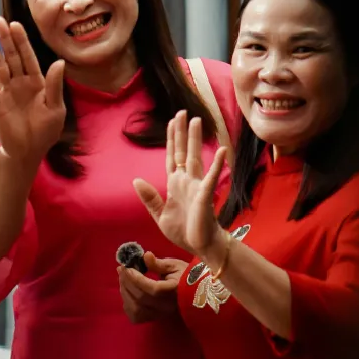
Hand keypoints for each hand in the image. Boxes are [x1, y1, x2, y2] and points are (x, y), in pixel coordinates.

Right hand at [0, 18, 65, 166]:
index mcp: (37, 82)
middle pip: (11, 56)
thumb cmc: (45, 131)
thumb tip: (59, 62)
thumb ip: (54, 86)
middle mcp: (21, 82)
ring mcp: (7, 91)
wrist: (29, 152)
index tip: (15, 24)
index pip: (28, 57)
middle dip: (5, 38)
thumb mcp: (55, 109)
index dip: (22, 41)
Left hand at [117, 254, 186, 323]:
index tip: (126, 266)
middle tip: (121, 269)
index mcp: (174, 292)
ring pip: (136, 309)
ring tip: (123, 279)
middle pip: (141, 298)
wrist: (194, 293)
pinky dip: (127, 305)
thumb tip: (145, 255)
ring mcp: (160, 315)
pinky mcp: (154, 318)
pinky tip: (126, 292)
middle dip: (127, 282)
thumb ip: (158, 263)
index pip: (153, 289)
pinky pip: (135, 317)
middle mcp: (167, 307)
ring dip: (125, 293)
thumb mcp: (174, 265)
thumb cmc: (184, 276)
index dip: (136, 278)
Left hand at [133, 112, 227, 259]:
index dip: (171, 139)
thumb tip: (136, 180)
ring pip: (195, 157)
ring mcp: (197, 186)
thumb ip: (150, 198)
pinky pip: (212, 177)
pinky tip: (222, 150)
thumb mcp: (160, 215)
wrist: (200, 247)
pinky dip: (217, 164)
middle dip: (181, 132)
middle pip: (183, 151)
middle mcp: (187, 181)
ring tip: (196, 120)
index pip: (172, 156)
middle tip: (182, 111)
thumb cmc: (184, 231)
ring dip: (195, 140)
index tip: (171, 121)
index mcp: (175, 184)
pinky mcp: (205, 195)